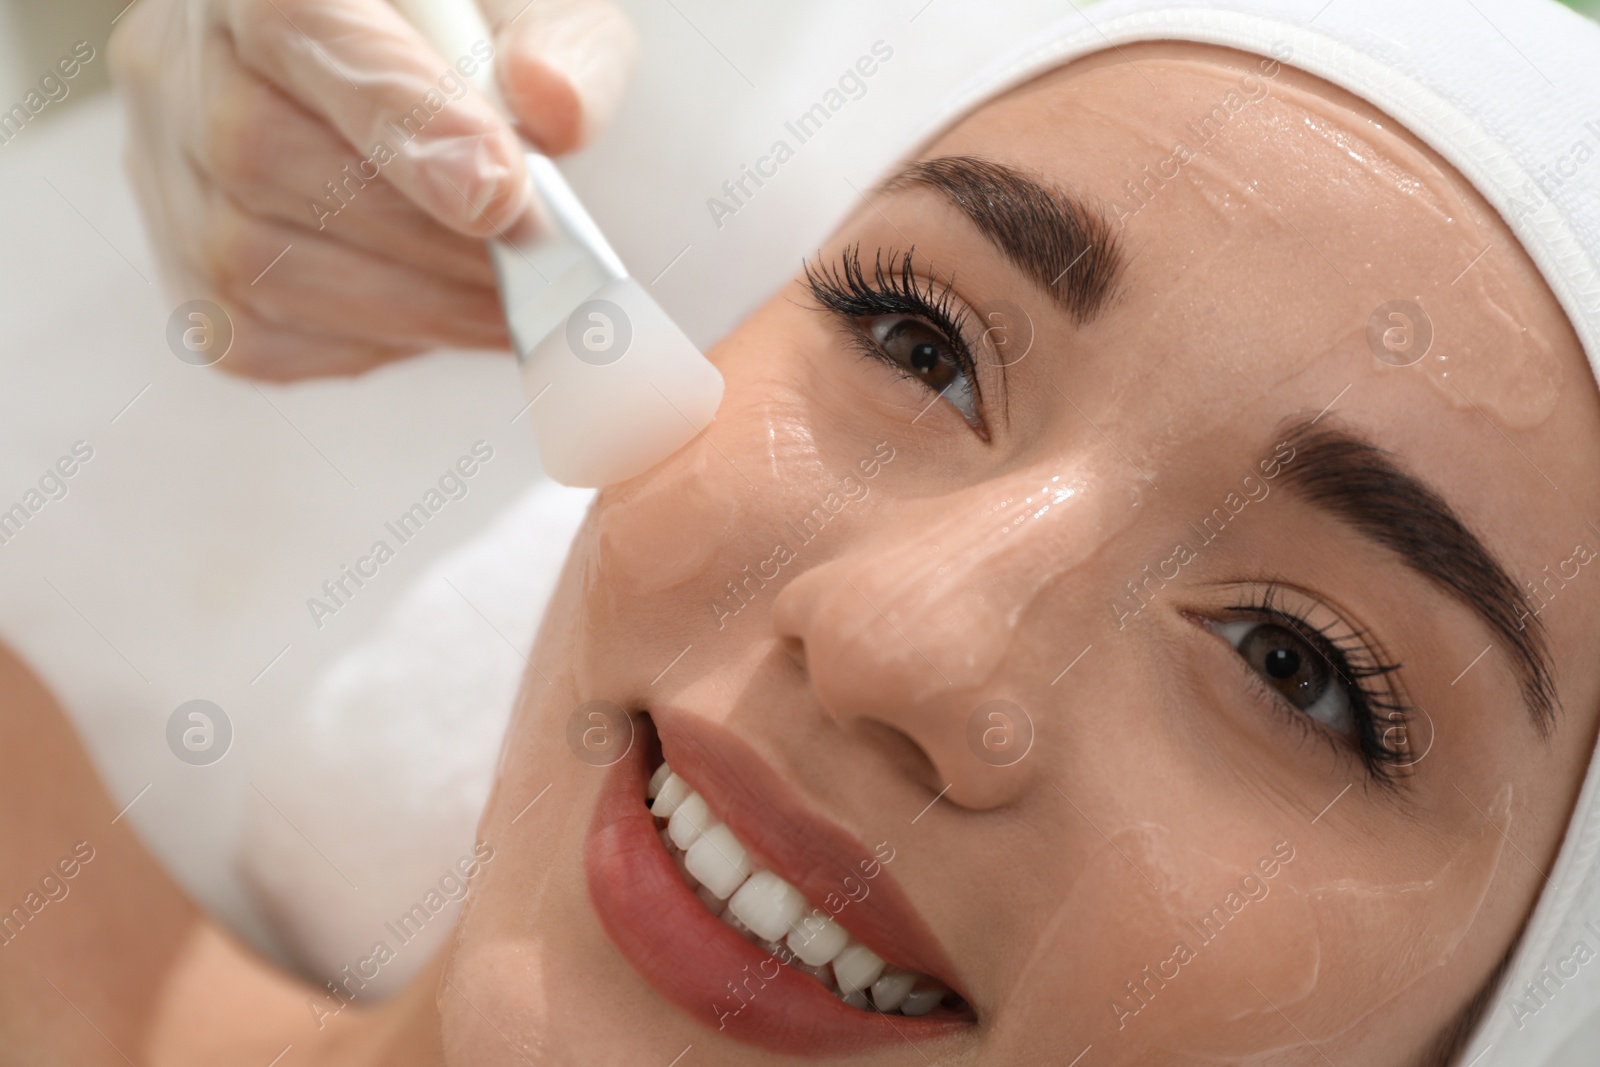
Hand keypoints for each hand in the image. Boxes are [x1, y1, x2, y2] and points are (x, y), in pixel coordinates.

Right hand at [111, 0, 636, 378]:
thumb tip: (554, 107)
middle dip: (429, 237)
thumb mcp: (532, 11)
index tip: (500, 194)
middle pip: (268, 160)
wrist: (413, 94)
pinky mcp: (186, 277)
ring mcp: (165, 171)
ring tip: (512, 306)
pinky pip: (259, 338)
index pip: (300, 31)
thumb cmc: (470, 45)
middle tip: (542, 270)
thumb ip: (557, 42)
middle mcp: (182, 62)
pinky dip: (369, 342)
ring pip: (257, 264)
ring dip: (412, 305)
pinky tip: (439, 318)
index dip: (401, 121)